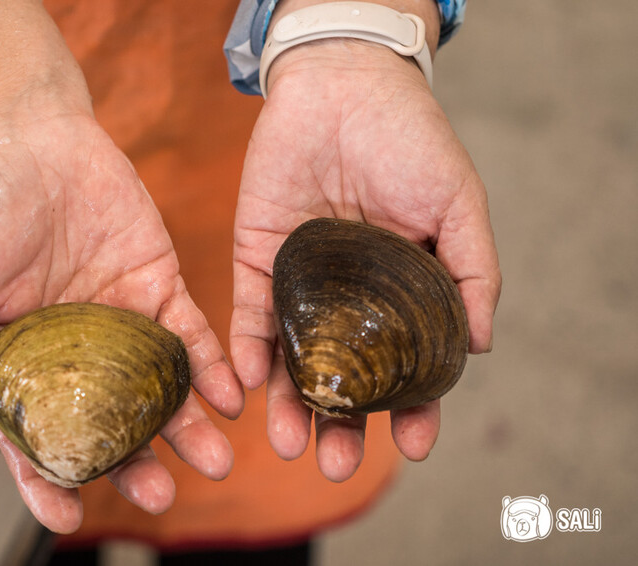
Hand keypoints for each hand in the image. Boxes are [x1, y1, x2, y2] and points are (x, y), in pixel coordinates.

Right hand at [0, 76, 242, 533]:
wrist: (34, 139)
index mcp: (24, 360)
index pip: (36, 433)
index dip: (48, 479)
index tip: (70, 518)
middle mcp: (78, 352)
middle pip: (108, 420)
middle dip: (135, 461)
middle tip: (162, 496)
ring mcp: (122, 322)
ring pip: (156, 386)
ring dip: (186, 425)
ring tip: (217, 461)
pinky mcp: (159, 286)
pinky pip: (189, 334)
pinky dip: (209, 366)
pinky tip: (228, 396)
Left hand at [230, 40, 500, 481]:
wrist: (340, 85)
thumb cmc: (409, 140)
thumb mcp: (457, 205)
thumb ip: (471, 273)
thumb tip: (479, 348)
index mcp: (400, 287)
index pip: (407, 363)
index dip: (413, 406)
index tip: (413, 445)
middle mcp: (348, 295)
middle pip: (343, 373)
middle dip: (341, 422)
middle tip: (335, 465)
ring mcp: (299, 280)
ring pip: (293, 356)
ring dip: (290, 403)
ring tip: (289, 445)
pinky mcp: (255, 257)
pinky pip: (247, 314)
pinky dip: (248, 352)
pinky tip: (253, 386)